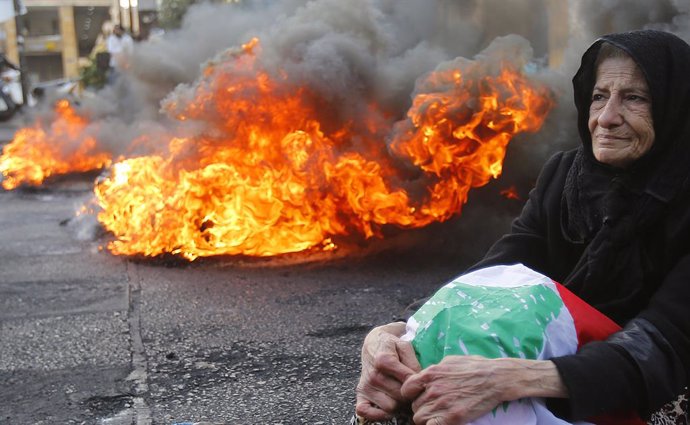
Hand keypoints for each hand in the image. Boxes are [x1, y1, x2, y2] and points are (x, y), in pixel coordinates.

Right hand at [355, 322, 420, 420]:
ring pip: (390, 407)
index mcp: (384, 360)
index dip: (417, 383)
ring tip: (399, 393)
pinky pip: (366, 412)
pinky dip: (377, 415)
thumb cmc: (391, 346)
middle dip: (408, 395)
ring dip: (398, 404)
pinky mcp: (360, 394)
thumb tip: (418, 380)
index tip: (418, 380)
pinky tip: (387, 406)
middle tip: (410, 389)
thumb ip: (413, 362)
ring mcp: (365, 386)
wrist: (373, 344)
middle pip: (400, 397)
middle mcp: (373, 375)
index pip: (408, 382)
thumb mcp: (405, 346)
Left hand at [400, 356, 567, 424]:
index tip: (418, 397)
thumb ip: (434, 370)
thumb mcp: (449, 361)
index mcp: (430, 374)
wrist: (495, 378)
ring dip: (427, 418)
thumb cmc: (475, 367)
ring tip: (438, 415)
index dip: (411, 395)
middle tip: (433, 407)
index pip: (406, 389)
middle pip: (414, 406)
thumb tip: (425, 377)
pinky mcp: (453, 417)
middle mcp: (433, 389)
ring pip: (419, 418)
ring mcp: (442, 404)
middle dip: (421, 407)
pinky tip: (442, 422)